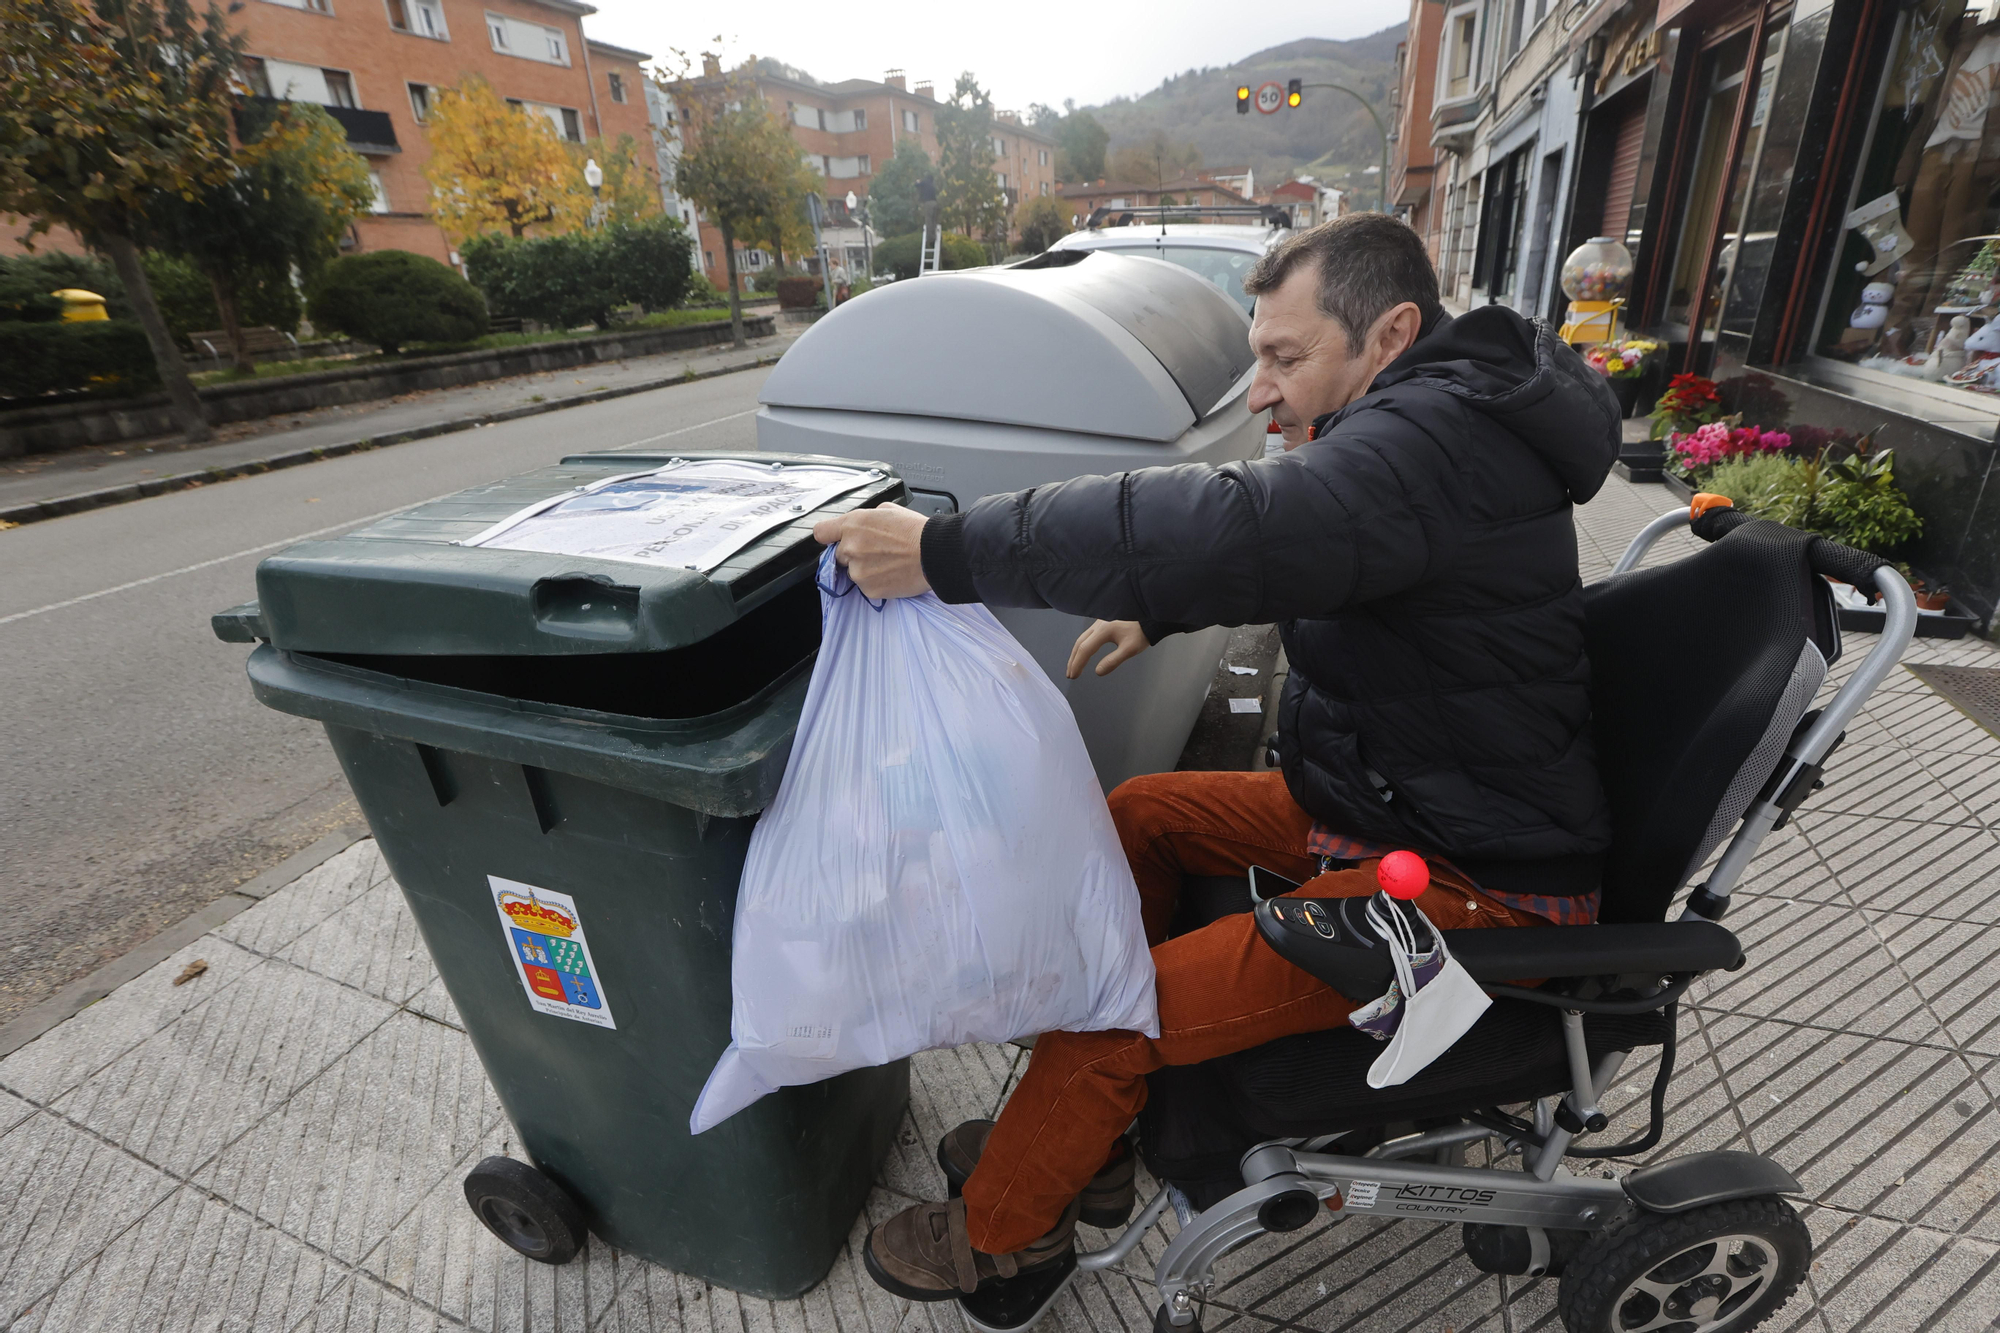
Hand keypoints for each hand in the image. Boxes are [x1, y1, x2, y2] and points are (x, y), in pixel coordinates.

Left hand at [812, 505, 931, 598]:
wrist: (935, 554)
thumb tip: (864, 525)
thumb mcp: (889, 510)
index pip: (821, 532)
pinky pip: (866, 586)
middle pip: (839, 554)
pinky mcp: (868, 589)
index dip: (829, 536)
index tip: (834, 539)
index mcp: (854, 524)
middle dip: (854, 553)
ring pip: (854, 572)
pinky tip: (892, 573)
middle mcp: (851, 547)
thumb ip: (868, 517)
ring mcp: (858, 571)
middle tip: (876, 551)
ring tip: (889, 562)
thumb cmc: (916, 531)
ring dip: (866, 569)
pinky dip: (876, 582)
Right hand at [1066, 620, 1149, 678]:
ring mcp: (1100, 622)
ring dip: (1077, 653)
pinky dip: (1082, 646)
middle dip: (1074, 660)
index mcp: (1103, 630)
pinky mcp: (1103, 622)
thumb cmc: (1141, 633)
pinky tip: (1084, 652)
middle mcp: (1098, 624)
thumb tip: (1098, 672)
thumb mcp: (1129, 649)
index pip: (1085, 650)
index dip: (1078, 664)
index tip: (1074, 676)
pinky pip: (1088, 635)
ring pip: (1082, 638)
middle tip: (1070, 674)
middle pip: (1080, 643)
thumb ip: (1113, 661)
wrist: (1150, 617)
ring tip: (1074, 666)